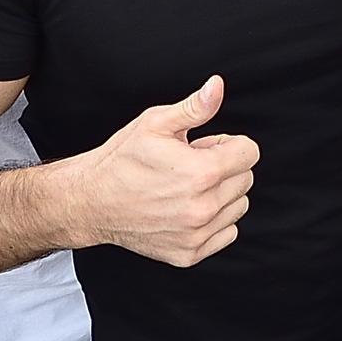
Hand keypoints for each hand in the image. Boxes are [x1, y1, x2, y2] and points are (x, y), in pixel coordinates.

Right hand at [79, 76, 256, 264]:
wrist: (92, 201)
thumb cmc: (122, 160)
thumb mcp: (156, 123)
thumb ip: (195, 107)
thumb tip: (217, 86)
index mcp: (200, 172)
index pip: (249, 153)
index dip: (228, 144)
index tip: (205, 147)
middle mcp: (202, 207)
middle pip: (246, 179)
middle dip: (225, 167)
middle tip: (190, 165)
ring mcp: (196, 234)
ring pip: (238, 206)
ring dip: (221, 194)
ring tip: (187, 187)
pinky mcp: (189, 253)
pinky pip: (228, 233)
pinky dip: (215, 221)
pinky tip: (187, 209)